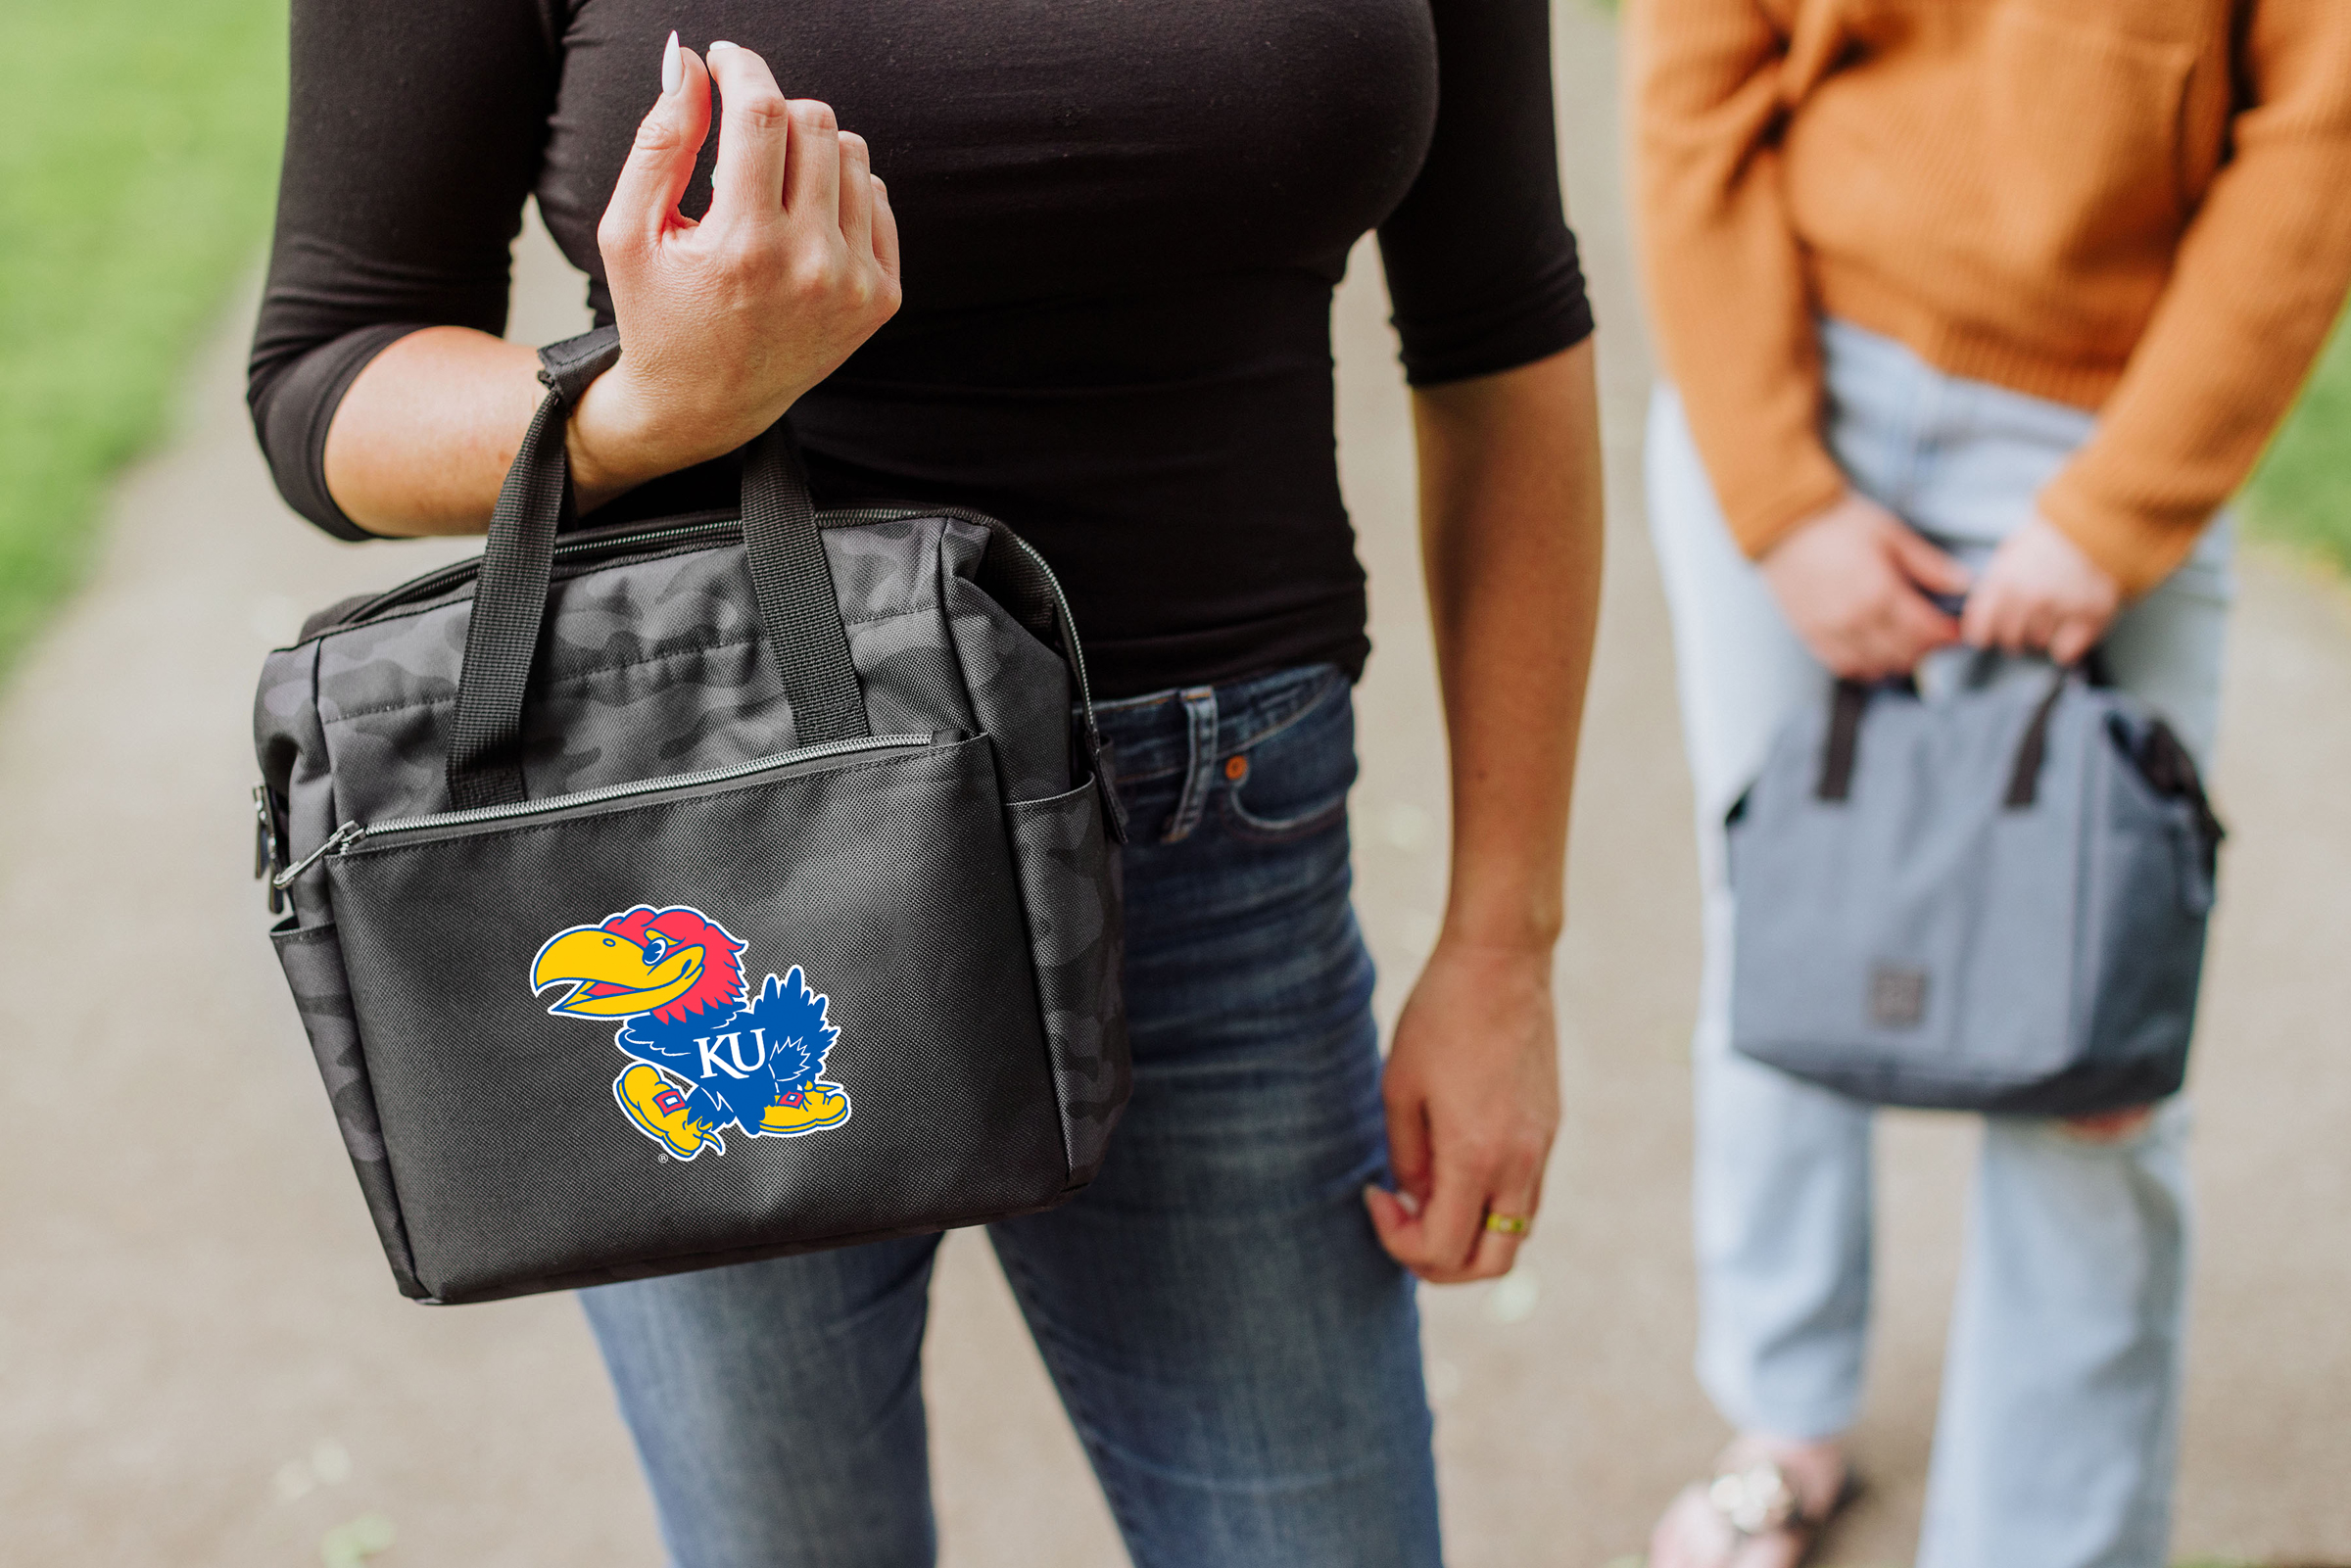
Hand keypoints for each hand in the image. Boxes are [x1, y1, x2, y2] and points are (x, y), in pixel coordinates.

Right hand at [569, 36, 901, 507]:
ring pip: (852, 152)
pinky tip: (800, 219)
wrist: (704, 406)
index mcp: (743, 247)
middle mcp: (809, 266)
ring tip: (767, 185)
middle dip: (771, 109)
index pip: (763, 114)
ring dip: (808, 147)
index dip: (743, 68)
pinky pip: (875, 197)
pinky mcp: (881, 298)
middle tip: (738, 134)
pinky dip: (838, 190)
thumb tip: (690, 61)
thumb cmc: (658, 315)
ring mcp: (855, 285)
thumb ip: (659, 140)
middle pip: (815, 122)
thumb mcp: (628, 231)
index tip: (724, 60)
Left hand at [1365, 938, 1559, 1283]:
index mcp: (1476, 1157)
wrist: (1502, 962)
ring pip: (1514, 1233)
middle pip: (1490, 1264)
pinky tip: (1454, 1165)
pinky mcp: (1549, 1129)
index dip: (1397, 1242)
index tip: (1375, 1195)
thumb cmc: (1440, 1016)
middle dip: (1439, 1264)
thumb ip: (1408, 1158)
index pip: (1443, 1251)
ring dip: (1467, 1234)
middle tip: (1402, 1224)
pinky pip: (1524, 1195)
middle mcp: (1519, 1163)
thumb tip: (1417, 1201)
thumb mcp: (1399, 1088)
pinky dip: (1488, 1204)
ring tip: (1425, 1193)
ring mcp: (1542, 1148)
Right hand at [1759, 492, 1970, 679]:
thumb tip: (1964, 585)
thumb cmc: (1839, 522)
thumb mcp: (1890, 534)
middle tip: (1934, 637)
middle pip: (1903, 654)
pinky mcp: (1810, 634)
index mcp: (1880, 592)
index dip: (1946, 635)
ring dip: (1896, 662)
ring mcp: (1831, 631)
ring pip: (1874, 666)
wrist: (1783, 522)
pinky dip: (1865, 667)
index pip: (1925, 631)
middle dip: (1926, 649)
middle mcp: (1856, 619)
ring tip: (1906, 646)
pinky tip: (1874, 655)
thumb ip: (1928, 564)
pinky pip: (1843, 666)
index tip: (1956, 630)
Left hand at [1960, 515, 2121, 665]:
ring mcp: (2060, 608)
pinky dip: (2066, 645)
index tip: (1987, 636)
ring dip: (2042, 634)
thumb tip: (1981, 614)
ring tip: (2053, 613)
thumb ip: (1995, 584)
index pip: (1980, 629)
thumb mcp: (2011, 551)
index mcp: (2004, 581)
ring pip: (2039, 642)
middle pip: (2010, 640)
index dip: (1983, 634)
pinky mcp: (2090, 615)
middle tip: (2024, 624)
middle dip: (2014, 635)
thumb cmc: (2053, 535)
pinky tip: (2070, 628)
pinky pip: (2066, 650)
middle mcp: (2029, 598)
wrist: (2098, 522)